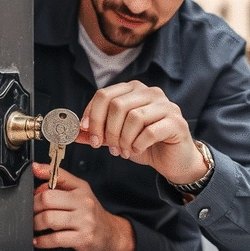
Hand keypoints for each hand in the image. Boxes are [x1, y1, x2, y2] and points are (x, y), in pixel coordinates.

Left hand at [32, 162, 134, 250]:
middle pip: (48, 199)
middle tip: (31, 212)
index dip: (43, 172)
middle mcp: (84, 203)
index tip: (33, 170)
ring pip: (49, 219)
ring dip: (36, 224)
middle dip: (33, 207)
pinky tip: (39, 240)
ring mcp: (84, 221)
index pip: (59, 176)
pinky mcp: (83, 238)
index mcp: (81, 189)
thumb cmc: (91, 215)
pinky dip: (42, 240)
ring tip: (35, 226)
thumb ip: (59, 185)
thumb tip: (37, 180)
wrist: (112, 235)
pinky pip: (55, 238)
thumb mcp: (79, 194)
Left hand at [77, 80, 206, 184]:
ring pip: (133, 117)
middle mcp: (150, 92)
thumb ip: (96, 133)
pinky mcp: (176, 122)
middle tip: (108, 148)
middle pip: (117, 105)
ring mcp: (165, 106)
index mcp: (133, 89)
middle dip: (107, 131)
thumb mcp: (116, 138)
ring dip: (123, 139)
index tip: (87, 133)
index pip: (104, 95)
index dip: (92, 115)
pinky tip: (137, 150)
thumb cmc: (146, 145)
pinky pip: (149, 131)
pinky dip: (138, 144)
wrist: (174, 160)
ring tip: (123, 151)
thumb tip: (73, 133)